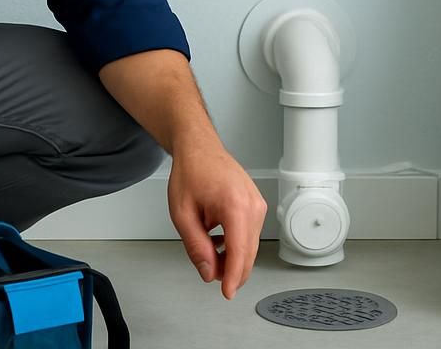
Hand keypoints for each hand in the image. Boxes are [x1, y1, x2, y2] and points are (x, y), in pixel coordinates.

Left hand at [167, 139, 267, 299]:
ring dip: (231, 256)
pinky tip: (217, 241)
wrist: (199, 148)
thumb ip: (195, 246)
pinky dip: (235, 244)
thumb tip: (208, 271)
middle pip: (248, 252)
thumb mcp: (182, 213)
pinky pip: (249, 233)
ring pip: (250, 245)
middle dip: (230, 270)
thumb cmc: (191, 172)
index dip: (232, 276)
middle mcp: (252, 204)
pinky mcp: (256, 205)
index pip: (239, 251)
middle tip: (210, 274)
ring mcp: (258, 203)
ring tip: (207, 249)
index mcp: (234, 204)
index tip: (227, 292)